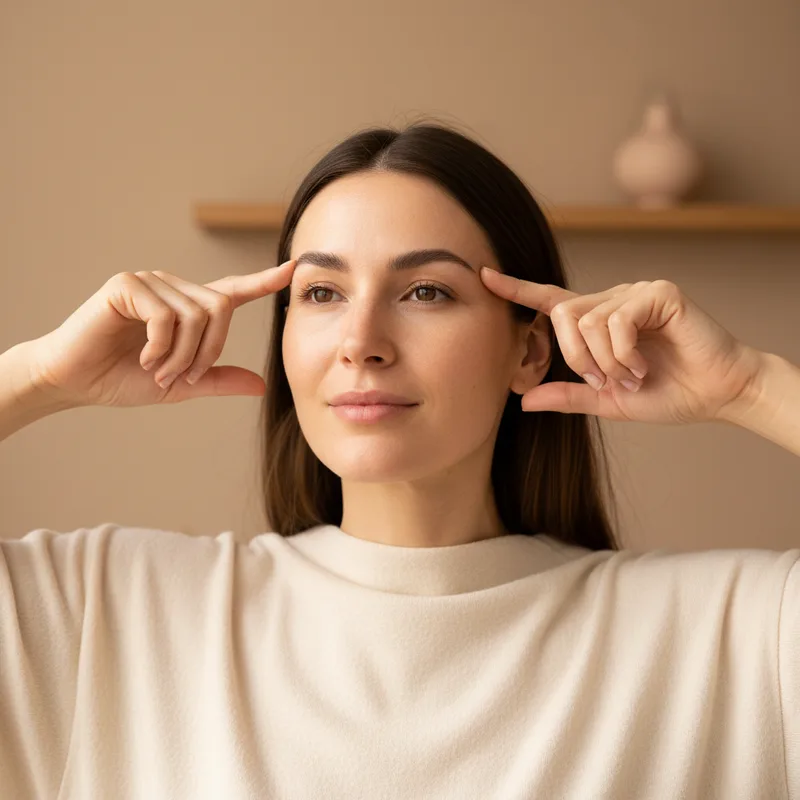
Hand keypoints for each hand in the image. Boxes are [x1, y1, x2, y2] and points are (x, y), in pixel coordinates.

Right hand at [25, 260, 296, 407]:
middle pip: (221, 310)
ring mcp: (151, 282)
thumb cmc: (123, 378)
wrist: (75, 381)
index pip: (233, 290)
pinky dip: (161, 346)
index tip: (294, 267)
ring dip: (182, 355)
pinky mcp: (127, 284)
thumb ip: (218, 380)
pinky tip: (145, 358)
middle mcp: (174, 289)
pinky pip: (166, 315)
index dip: (264, 280)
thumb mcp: (181, 384)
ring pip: (196, 315)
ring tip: (159, 370)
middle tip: (184, 377)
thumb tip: (261, 385)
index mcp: (189, 308)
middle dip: (208, 351)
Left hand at [480, 268, 763, 424]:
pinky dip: (624, 352)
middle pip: (561, 314)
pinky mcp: (658, 293)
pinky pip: (617, 320)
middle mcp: (611, 300)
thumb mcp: (607, 400)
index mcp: (597, 322)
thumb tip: (522, 400)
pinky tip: (643, 366)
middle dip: (575, 357)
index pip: (549, 300)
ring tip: (632, 376)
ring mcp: (635, 293)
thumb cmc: (666, 393)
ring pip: (586, 320)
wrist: (717, 394)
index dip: (516, 289)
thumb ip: (568, 395)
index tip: (483, 276)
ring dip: (604, 361)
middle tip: (604, 380)